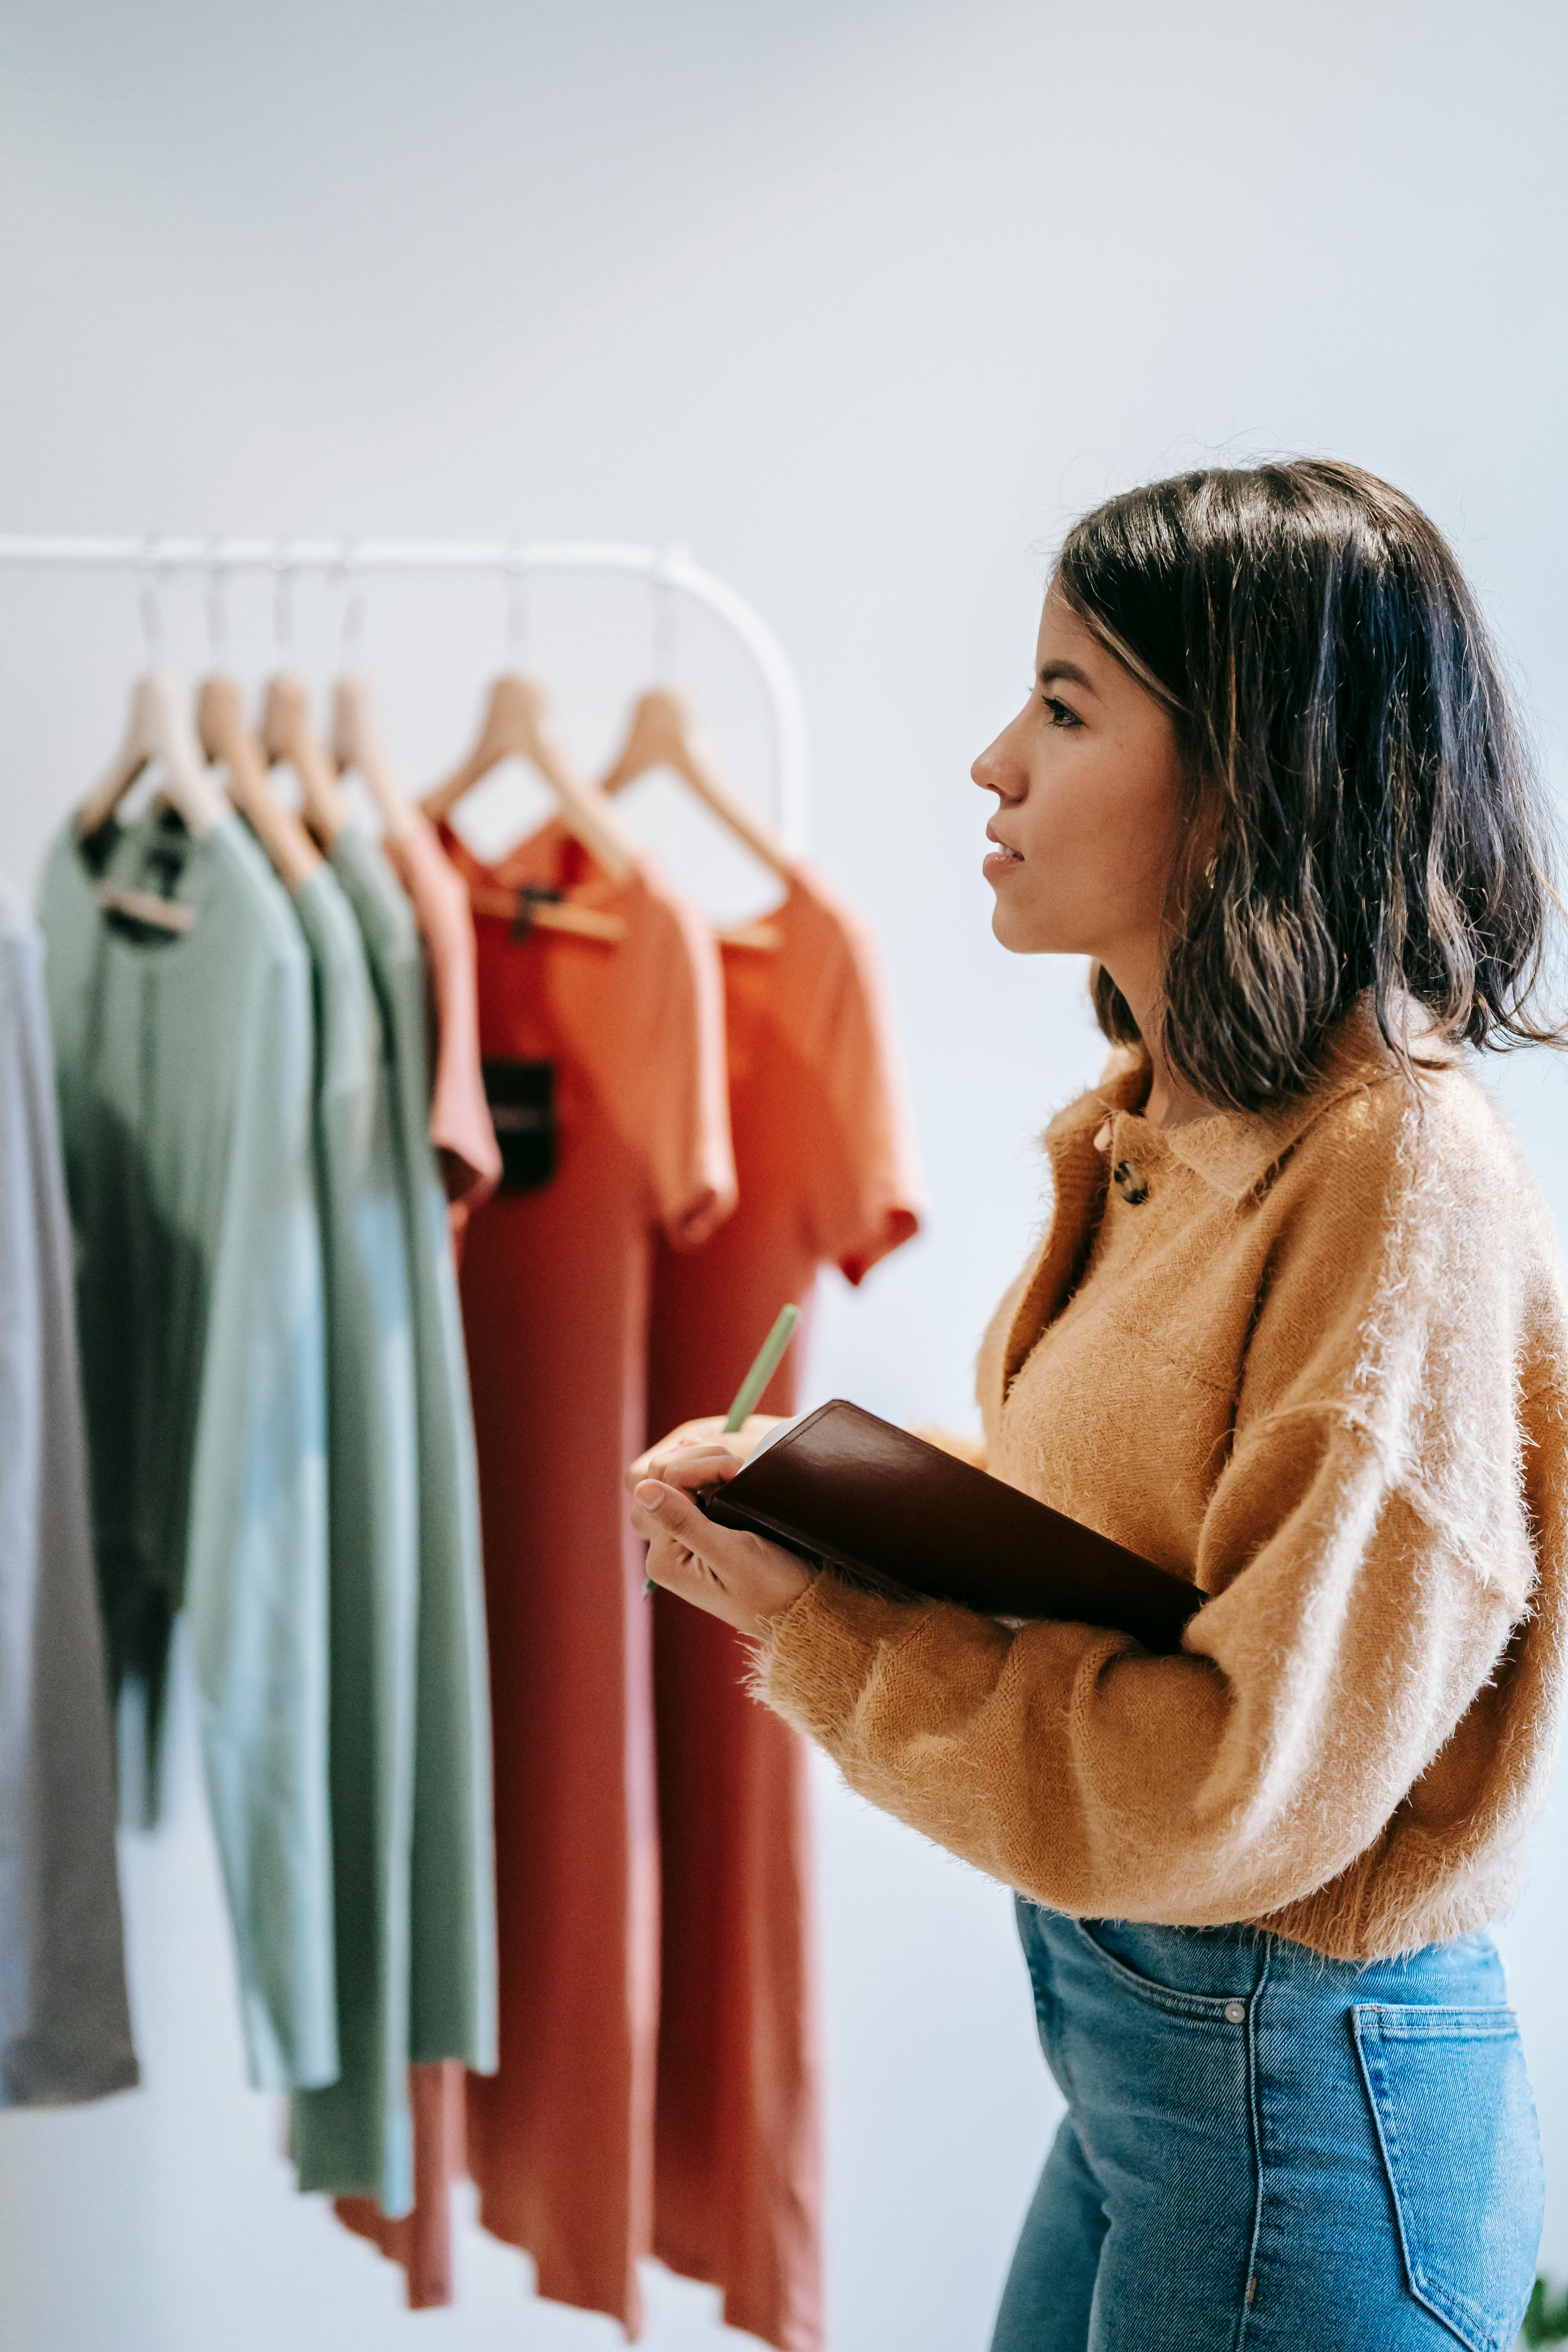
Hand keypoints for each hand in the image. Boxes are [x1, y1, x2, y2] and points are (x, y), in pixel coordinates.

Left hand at [626, 1422, 811, 1637]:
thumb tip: (641, 1489)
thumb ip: (684, 1522)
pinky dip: (709, 1472)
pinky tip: (728, 1470)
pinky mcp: (699, 1530)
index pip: (667, 1482)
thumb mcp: (730, 1554)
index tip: (741, 1473)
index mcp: (665, 1556)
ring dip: (709, 1465)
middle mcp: (664, 1546)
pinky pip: (691, 1488)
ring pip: (676, 1475)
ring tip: (741, 1477)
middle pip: (664, 1474)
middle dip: (704, 1462)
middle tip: (741, 1472)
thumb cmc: (771, 1587)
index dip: (705, 1466)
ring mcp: (680, 1537)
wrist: (800, 1608)